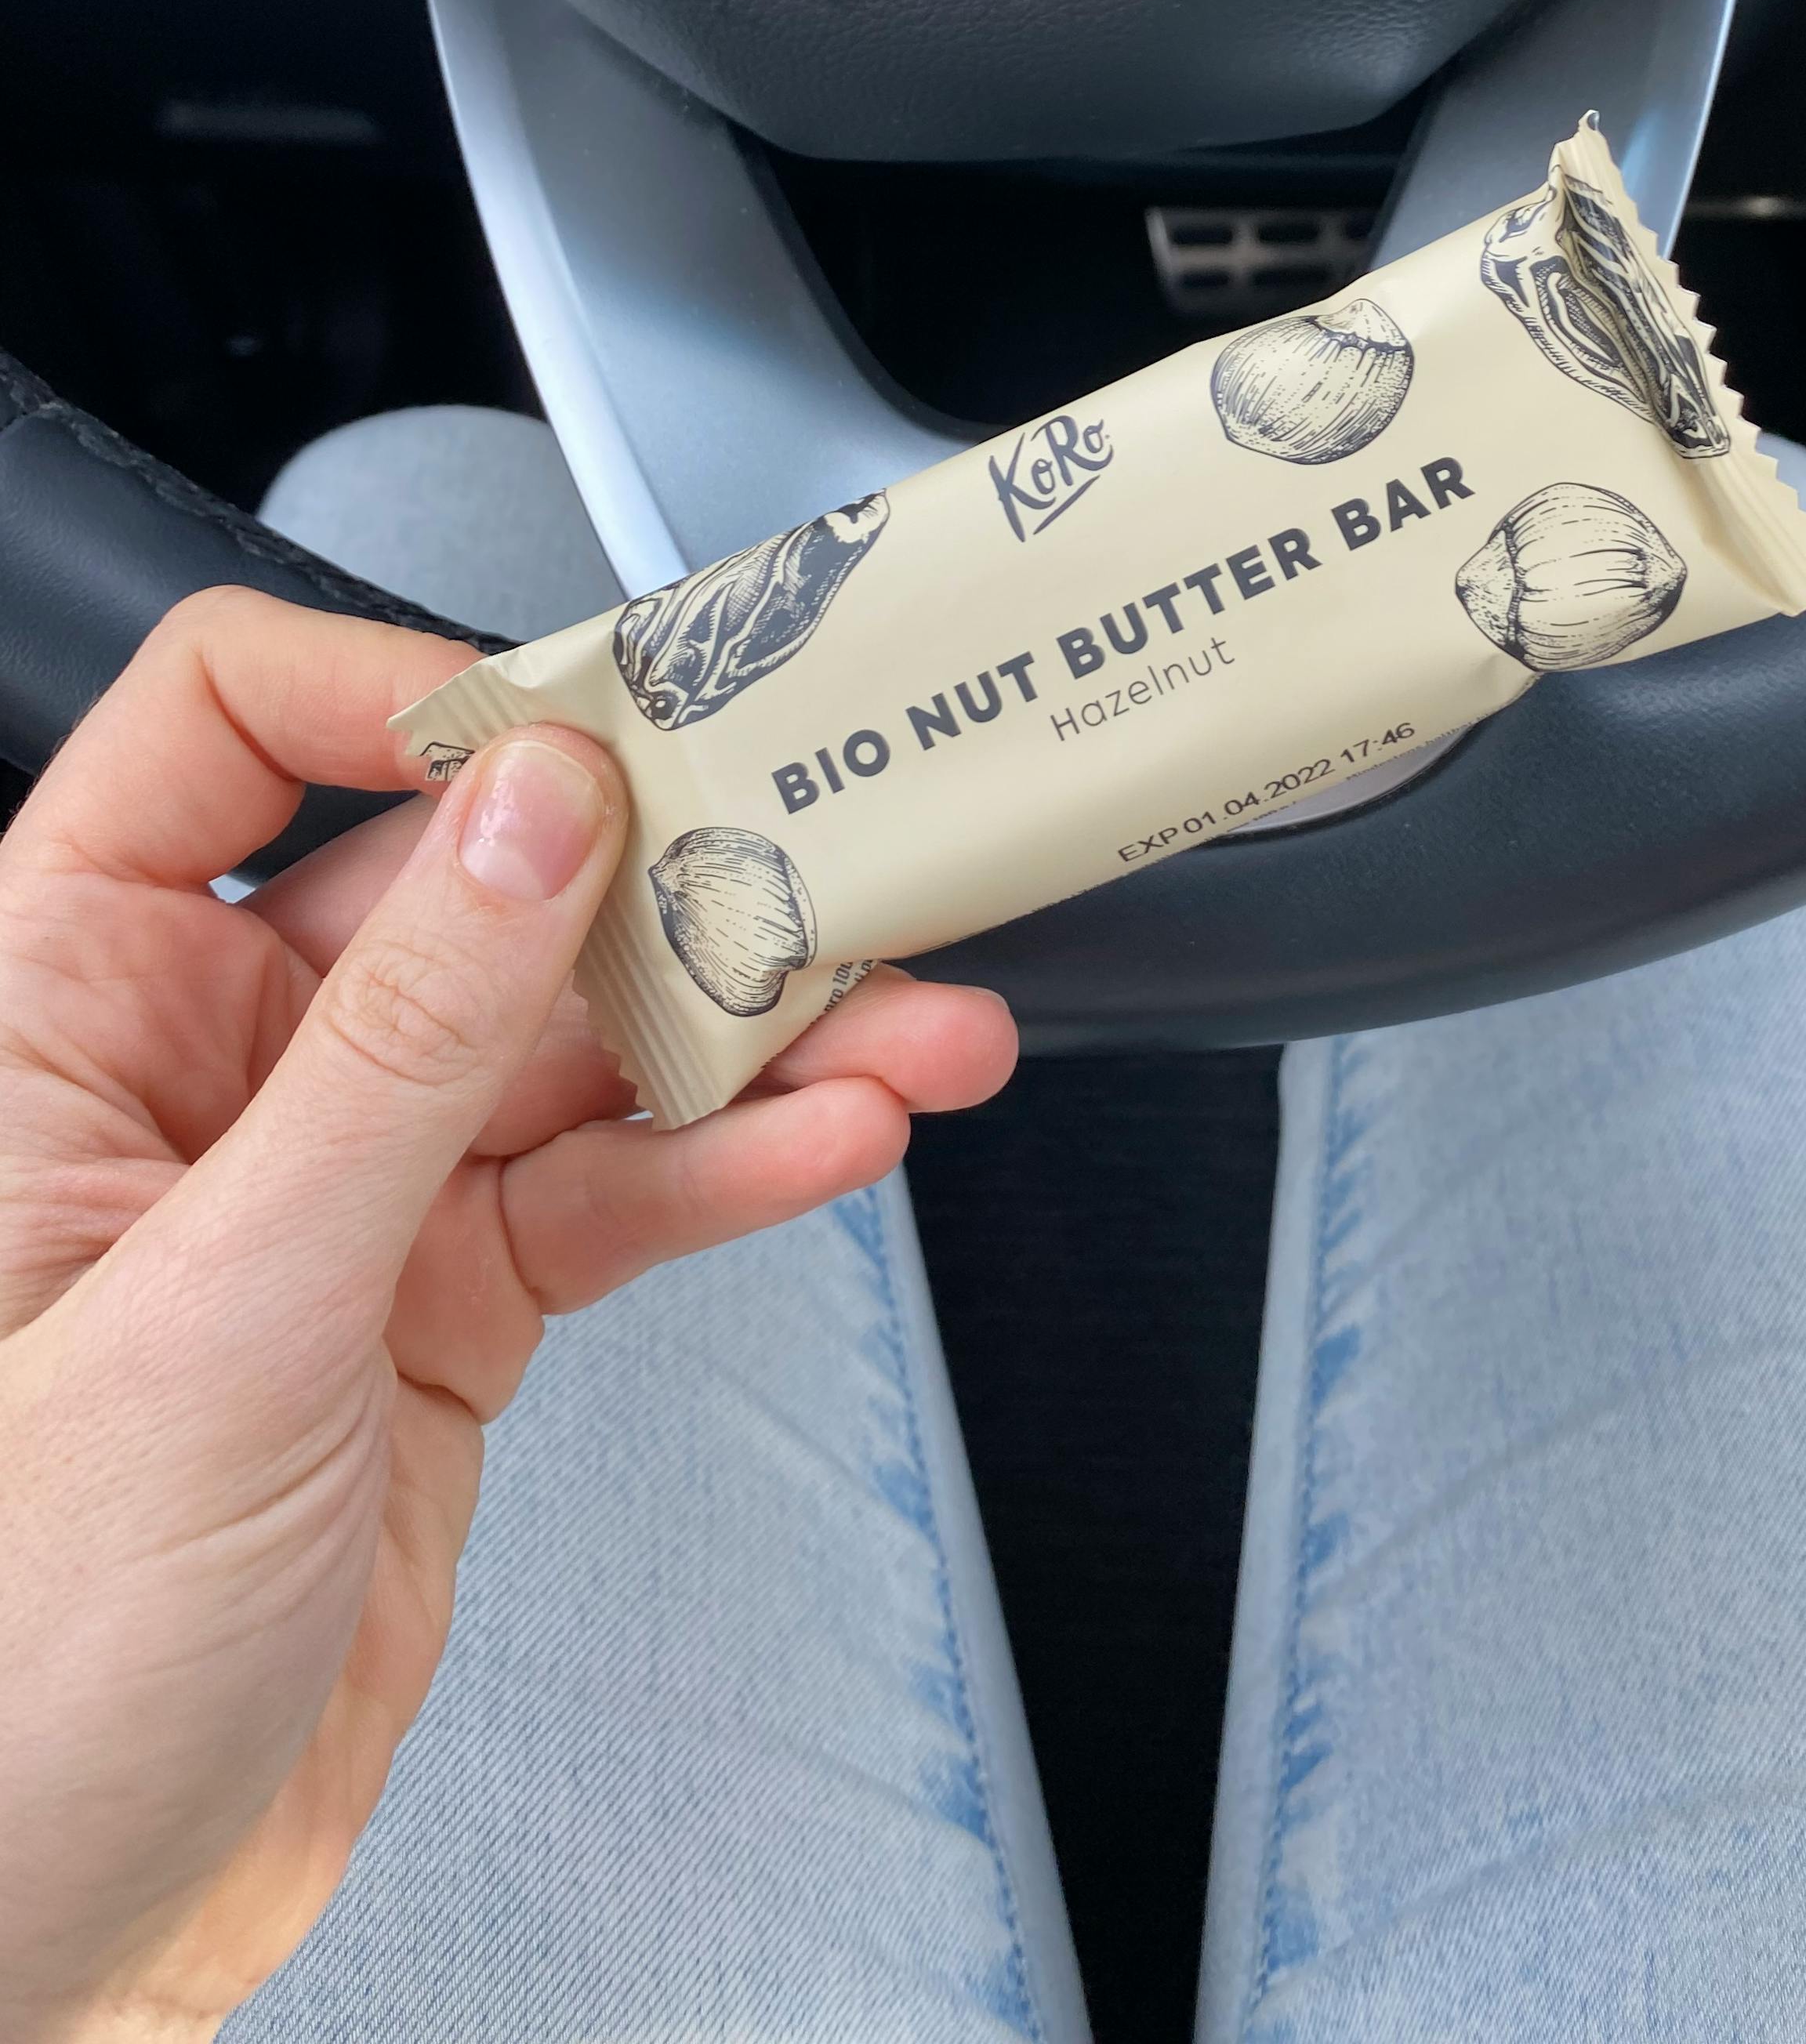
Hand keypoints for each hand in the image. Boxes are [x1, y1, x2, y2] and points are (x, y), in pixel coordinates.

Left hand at [0, 589, 1015, 2042]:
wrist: (47, 1951)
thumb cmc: (8, 1658)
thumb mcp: (221, 1308)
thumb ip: (398, 1045)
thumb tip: (530, 818)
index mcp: (62, 1004)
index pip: (226, 728)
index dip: (406, 697)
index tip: (587, 726)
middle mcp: (203, 1072)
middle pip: (458, 888)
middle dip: (657, 883)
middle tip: (832, 862)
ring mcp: (335, 1196)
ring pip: (566, 1048)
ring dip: (746, 1036)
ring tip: (906, 1025)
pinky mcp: (439, 1313)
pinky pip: (605, 1193)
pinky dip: (726, 1168)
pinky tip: (830, 1139)